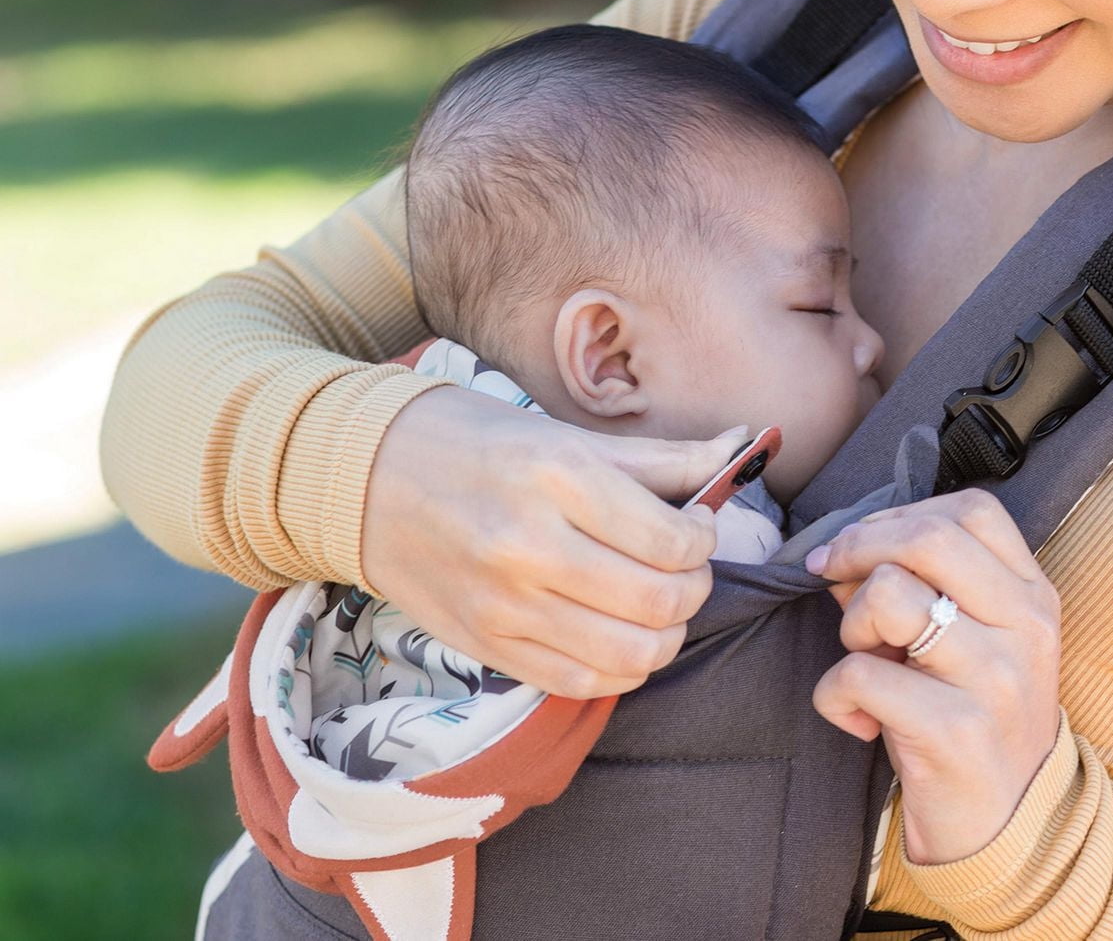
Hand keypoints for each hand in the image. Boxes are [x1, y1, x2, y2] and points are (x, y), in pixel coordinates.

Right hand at [362, 385, 749, 697]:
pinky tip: (620, 636)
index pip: (673, 539)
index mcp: (559, 476)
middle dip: (694, 589)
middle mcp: (531, 545)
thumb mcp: (567, 434)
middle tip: (686, 568)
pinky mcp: (486, 647)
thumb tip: (740, 452)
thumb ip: (660, 459)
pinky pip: (580, 684)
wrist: (366, 479)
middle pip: (660, 603)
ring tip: (659, 606)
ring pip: (629, 656)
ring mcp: (504, 605)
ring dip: (666, 636)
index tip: (698, 528)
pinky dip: (620, 670)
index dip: (705, 540)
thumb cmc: (476, 443)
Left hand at [808, 491, 1062, 865]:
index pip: (972, 510)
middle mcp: (1024, 628)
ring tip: (867, 660)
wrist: (1009, 830)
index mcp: (1032, 596)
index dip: (899, 515)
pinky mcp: (955, 732)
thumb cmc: (972, 718)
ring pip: (888, 595)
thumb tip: (842, 550)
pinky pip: (859, 675)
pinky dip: (834, 694)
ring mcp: (994, 679)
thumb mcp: (968, 641)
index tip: (860, 543)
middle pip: (927, 538)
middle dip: (858, 547)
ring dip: (851, 625)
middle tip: (831, 577)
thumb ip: (918, 584)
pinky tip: (859, 721)